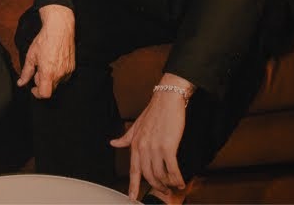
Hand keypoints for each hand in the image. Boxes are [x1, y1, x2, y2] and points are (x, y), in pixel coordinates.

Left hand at [17, 4, 75, 98]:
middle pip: (50, 89)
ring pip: (57, 83)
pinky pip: (64, 77)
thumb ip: (26, 72)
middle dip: (42, 83)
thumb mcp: (31, 56)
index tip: (33, 88)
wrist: (60, 29)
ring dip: (50, 78)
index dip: (37, 93)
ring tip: (46, 64)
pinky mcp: (72, 67)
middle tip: (38, 70)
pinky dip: (57, 74)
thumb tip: (20, 83)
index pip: (45, 94)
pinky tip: (53, 62)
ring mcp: (67, 71)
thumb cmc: (44, 40)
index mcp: (48, 73)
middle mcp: (59, 74)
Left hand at [110, 75, 192, 200]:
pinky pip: (172, 169)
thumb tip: (113, 143)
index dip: (133, 185)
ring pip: (160, 174)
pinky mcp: (168, 146)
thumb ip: (126, 137)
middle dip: (157, 186)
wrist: (167, 99)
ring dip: (168, 184)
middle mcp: (143, 147)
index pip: (133, 169)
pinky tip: (180, 182)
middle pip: (148, 176)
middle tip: (164, 190)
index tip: (132, 197)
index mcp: (135, 143)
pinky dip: (177, 178)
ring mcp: (155, 148)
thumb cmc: (154, 111)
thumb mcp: (137, 125)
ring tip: (174, 186)